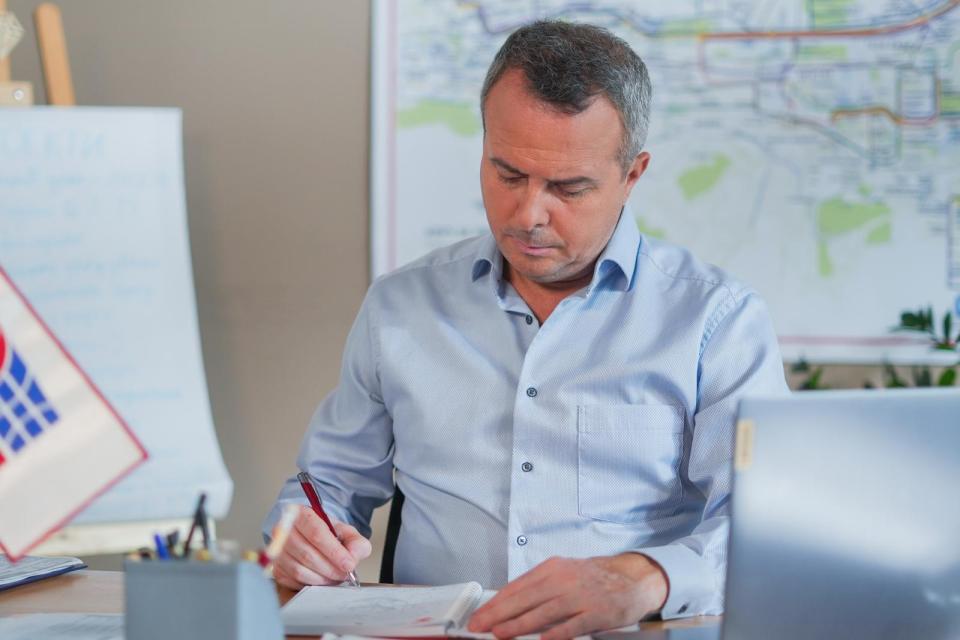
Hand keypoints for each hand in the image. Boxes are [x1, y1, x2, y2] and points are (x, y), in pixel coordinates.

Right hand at [272, 505, 371, 589]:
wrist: (310, 538)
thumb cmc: (326, 534)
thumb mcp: (345, 532)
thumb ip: (355, 541)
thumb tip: (355, 554)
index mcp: (300, 514)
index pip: (316, 533)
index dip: (334, 551)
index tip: (349, 564)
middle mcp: (283, 530)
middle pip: (308, 554)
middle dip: (331, 568)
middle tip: (345, 573)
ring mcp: (277, 550)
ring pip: (300, 570)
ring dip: (322, 578)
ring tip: (335, 576)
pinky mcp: (276, 568)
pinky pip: (294, 581)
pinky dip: (311, 584)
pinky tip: (322, 579)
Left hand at [467, 553, 668, 639]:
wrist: (632, 577)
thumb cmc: (592, 578)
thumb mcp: (562, 574)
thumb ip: (538, 588)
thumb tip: (507, 605)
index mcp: (551, 569)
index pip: (517, 587)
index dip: (495, 603)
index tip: (479, 616)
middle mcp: (563, 579)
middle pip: (525, 598)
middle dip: (499, 614)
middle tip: (479, 626)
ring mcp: (581, 596)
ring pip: (545, 611)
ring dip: (521, 624)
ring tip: (501, 633)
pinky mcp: (598, 612)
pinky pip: (574, 624)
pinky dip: (559, 633)